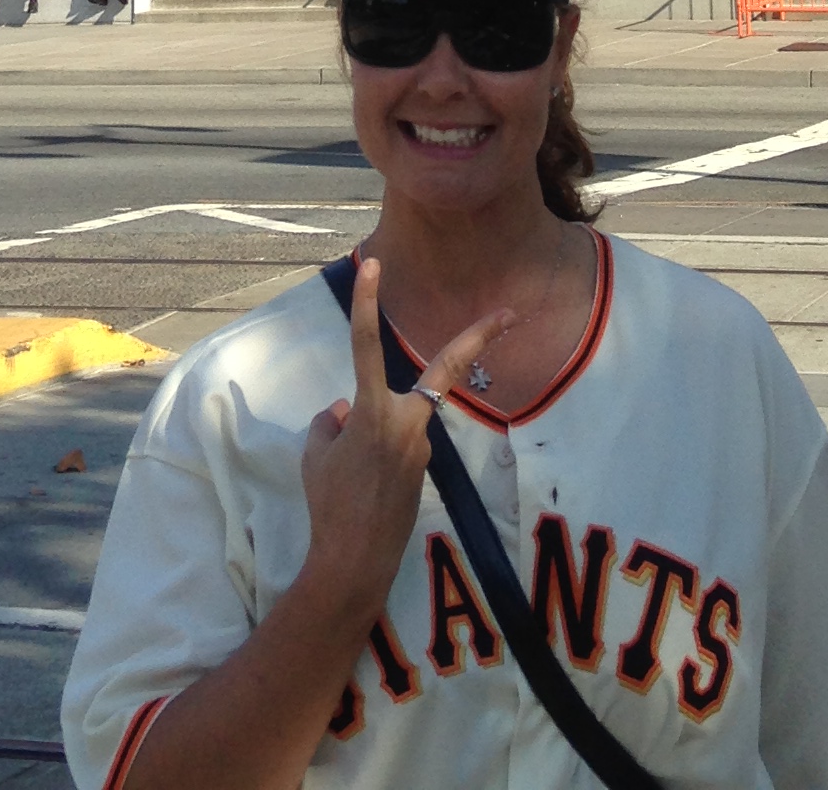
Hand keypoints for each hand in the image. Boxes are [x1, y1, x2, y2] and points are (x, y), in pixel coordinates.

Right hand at [297, 258, 509, 625]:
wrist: (355, 561)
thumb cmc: (330, 504)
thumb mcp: (316, 454)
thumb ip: (333, 422)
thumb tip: (345, 409)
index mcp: (373, 411)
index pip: (366, 345)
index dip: (367, 303)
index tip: (373, 265)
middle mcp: (407, 422)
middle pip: (445, 368)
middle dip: (479, 336)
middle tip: (511, 311)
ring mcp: (421, 446)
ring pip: (401, 418)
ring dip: (375, 438)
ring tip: (351, 484)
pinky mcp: (423, 469)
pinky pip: (398, 447)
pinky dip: (377, 458)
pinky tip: (361, 493)